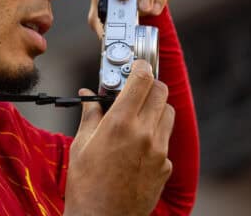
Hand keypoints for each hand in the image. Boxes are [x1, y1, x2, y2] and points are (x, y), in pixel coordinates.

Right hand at [64, 60, 174, 215]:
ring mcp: (159, 152)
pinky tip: (139, 144)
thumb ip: (90, 116)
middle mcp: (145, 134)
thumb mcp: (81, 145)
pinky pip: (166, 140)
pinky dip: (156, 134)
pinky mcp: (165, 168)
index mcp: (120, 124)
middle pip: (161, 91)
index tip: (136, 65)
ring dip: (156, 106)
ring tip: (138, 115)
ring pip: (168, 113)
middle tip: (135, 88)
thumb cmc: (86, 185)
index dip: (140, 67)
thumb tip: (89, 97)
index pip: (141, 80)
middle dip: (149, 84)